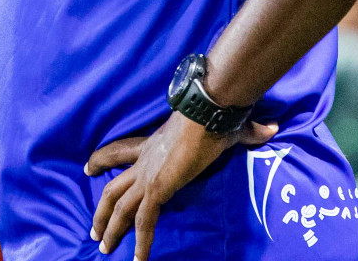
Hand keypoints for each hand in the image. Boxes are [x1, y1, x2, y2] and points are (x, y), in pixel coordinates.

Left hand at [85, 111, 276, 260]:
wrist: (208, 110)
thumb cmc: (215, 115)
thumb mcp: (228, 128)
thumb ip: (248, 132)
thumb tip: (270, 129)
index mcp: (153, 145)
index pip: (120, 152)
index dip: (102, 160)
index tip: (88, 168)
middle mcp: (144, 161)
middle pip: (113, 187)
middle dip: (101, 209)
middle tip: (94, 229)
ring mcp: (148, 175)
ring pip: (120, 207)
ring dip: (111, 229)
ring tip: (104, 248)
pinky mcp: (157, 188)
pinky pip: (144, 221)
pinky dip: (141, 243)